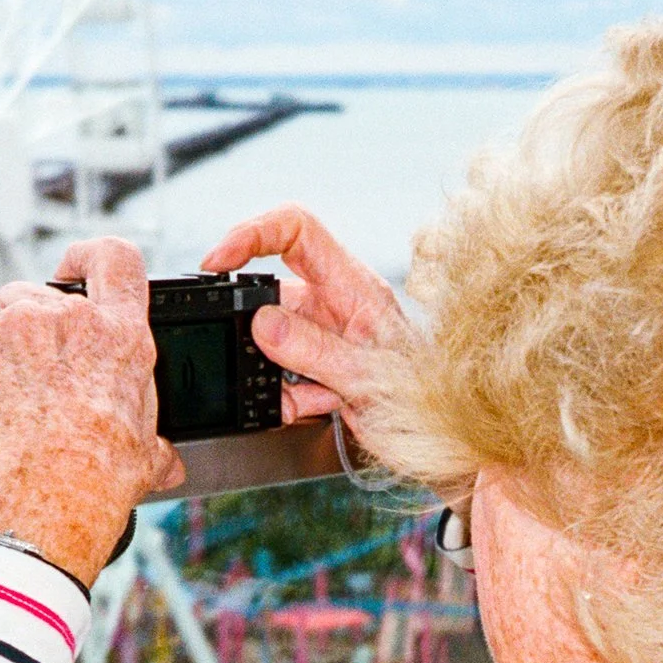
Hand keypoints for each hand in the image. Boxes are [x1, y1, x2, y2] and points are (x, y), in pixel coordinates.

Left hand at [0, 237, 183, 583]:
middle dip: (34, 327)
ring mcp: (12, 327)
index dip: (90, 257)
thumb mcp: (145, 456)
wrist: (43, 498)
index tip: (75, 271)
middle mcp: (65, 319)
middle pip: (41, 295)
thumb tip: (166, 462)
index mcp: (118, 335)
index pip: (115, 260)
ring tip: (3, 397)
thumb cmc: (96, 476)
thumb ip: (154, 445)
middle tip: (36, 376)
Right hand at [199, 204, 409, 432]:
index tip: (219, 260)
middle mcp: (337, 300)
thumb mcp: (366, 374)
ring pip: (271, 339)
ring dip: (275, 374)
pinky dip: (286, 395)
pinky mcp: (319, 361)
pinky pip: (282, 370)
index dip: (253, 233)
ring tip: (302, 397)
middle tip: (256, 358)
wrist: (443, 431)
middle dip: (256, 330)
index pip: (296, 230)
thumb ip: (313, 349)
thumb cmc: (426, 395)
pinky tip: (308, 405)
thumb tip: (263, 323)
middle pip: (272, 289)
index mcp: (354, 284)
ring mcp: (325, 330)